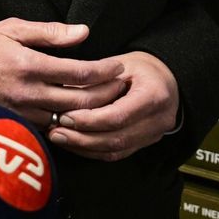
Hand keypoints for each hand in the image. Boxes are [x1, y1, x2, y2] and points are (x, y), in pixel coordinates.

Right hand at [0, 19, 126, 127]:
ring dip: (92, 111)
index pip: (79, 72)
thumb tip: (83, 32)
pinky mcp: (18, 124)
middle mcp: (29, 92)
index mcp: (29, 64)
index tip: (118, 66)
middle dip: (107, 94)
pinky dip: (70, 122)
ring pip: (70, 118)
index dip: (104, 71)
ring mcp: (24, 111)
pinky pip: (53, 127)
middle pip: (81, 101)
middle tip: (121, 86)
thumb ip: (49, 32)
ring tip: (108, 101)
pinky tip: (81, 114)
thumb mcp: (12, 29)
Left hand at [47, 51, 178, 160]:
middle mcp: (159, 119)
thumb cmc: (137, 68)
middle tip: (55, 131)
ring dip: (84, 147)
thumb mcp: (116, 65)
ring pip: (116, 150)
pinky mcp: (145, 143)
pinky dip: (93, 151)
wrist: (162, 78)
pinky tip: (73, 144)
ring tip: (59, 138)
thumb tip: (61, 94)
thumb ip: (94, 81)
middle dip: (82, 137)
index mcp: (154, 94)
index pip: (117, 116)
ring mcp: (154, 134)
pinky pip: (118, 153)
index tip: (63, 116)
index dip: (88, 120)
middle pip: (116, 138)